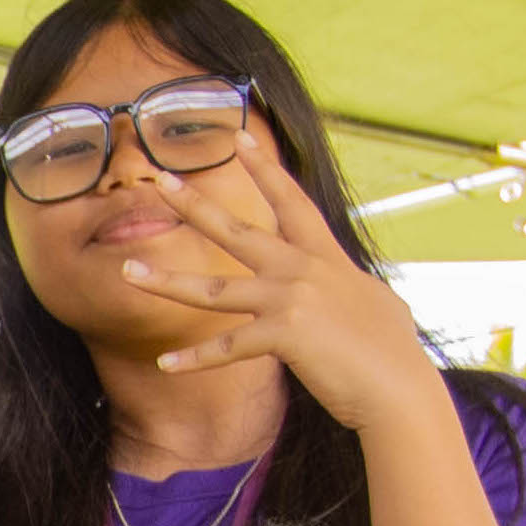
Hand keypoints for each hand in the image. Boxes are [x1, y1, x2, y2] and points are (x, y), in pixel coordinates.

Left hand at [129, 157, 461, 436]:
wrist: (399, 387)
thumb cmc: (390, 352)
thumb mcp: (374, 304)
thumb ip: (349, 288)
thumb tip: (354, 287)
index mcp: (325, 257)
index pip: (291, 202)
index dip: (265, 168)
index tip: (238, 138)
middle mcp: (304, 269)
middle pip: (238, 231)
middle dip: (195, 205)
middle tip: (158, 183)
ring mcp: (292, 299)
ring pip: (213, 289)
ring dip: (166, 282)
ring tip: (126, 272)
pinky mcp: (284, 335)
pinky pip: (226, 347)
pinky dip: (195, 359)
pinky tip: (164, 364)